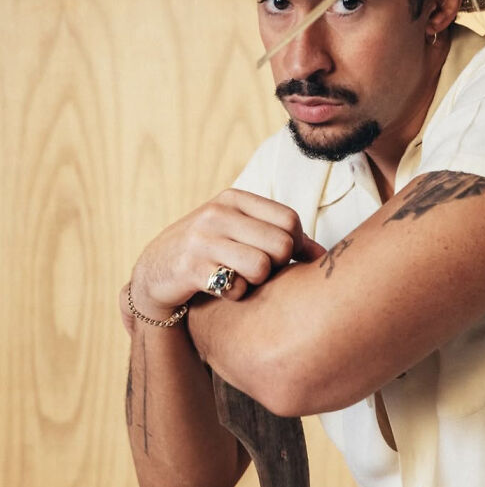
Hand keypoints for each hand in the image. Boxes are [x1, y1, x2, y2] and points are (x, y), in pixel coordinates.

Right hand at [126, 188, 325, 323]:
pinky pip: (235, 288)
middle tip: (263, 273)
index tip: (285, 258)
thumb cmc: (209, 250)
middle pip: (281, 244)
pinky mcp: (190, 268)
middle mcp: (218, 213)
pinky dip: (236, 296)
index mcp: (234, 198)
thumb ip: (278, 236)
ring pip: (262, 267)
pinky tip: (224, 291)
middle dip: (279, 266)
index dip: (297, 245)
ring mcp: (202, 240)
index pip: (290, 220)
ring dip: (257, 283)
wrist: (154, 271)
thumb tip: (322, 255)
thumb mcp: (239, 232)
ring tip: (243, 280)